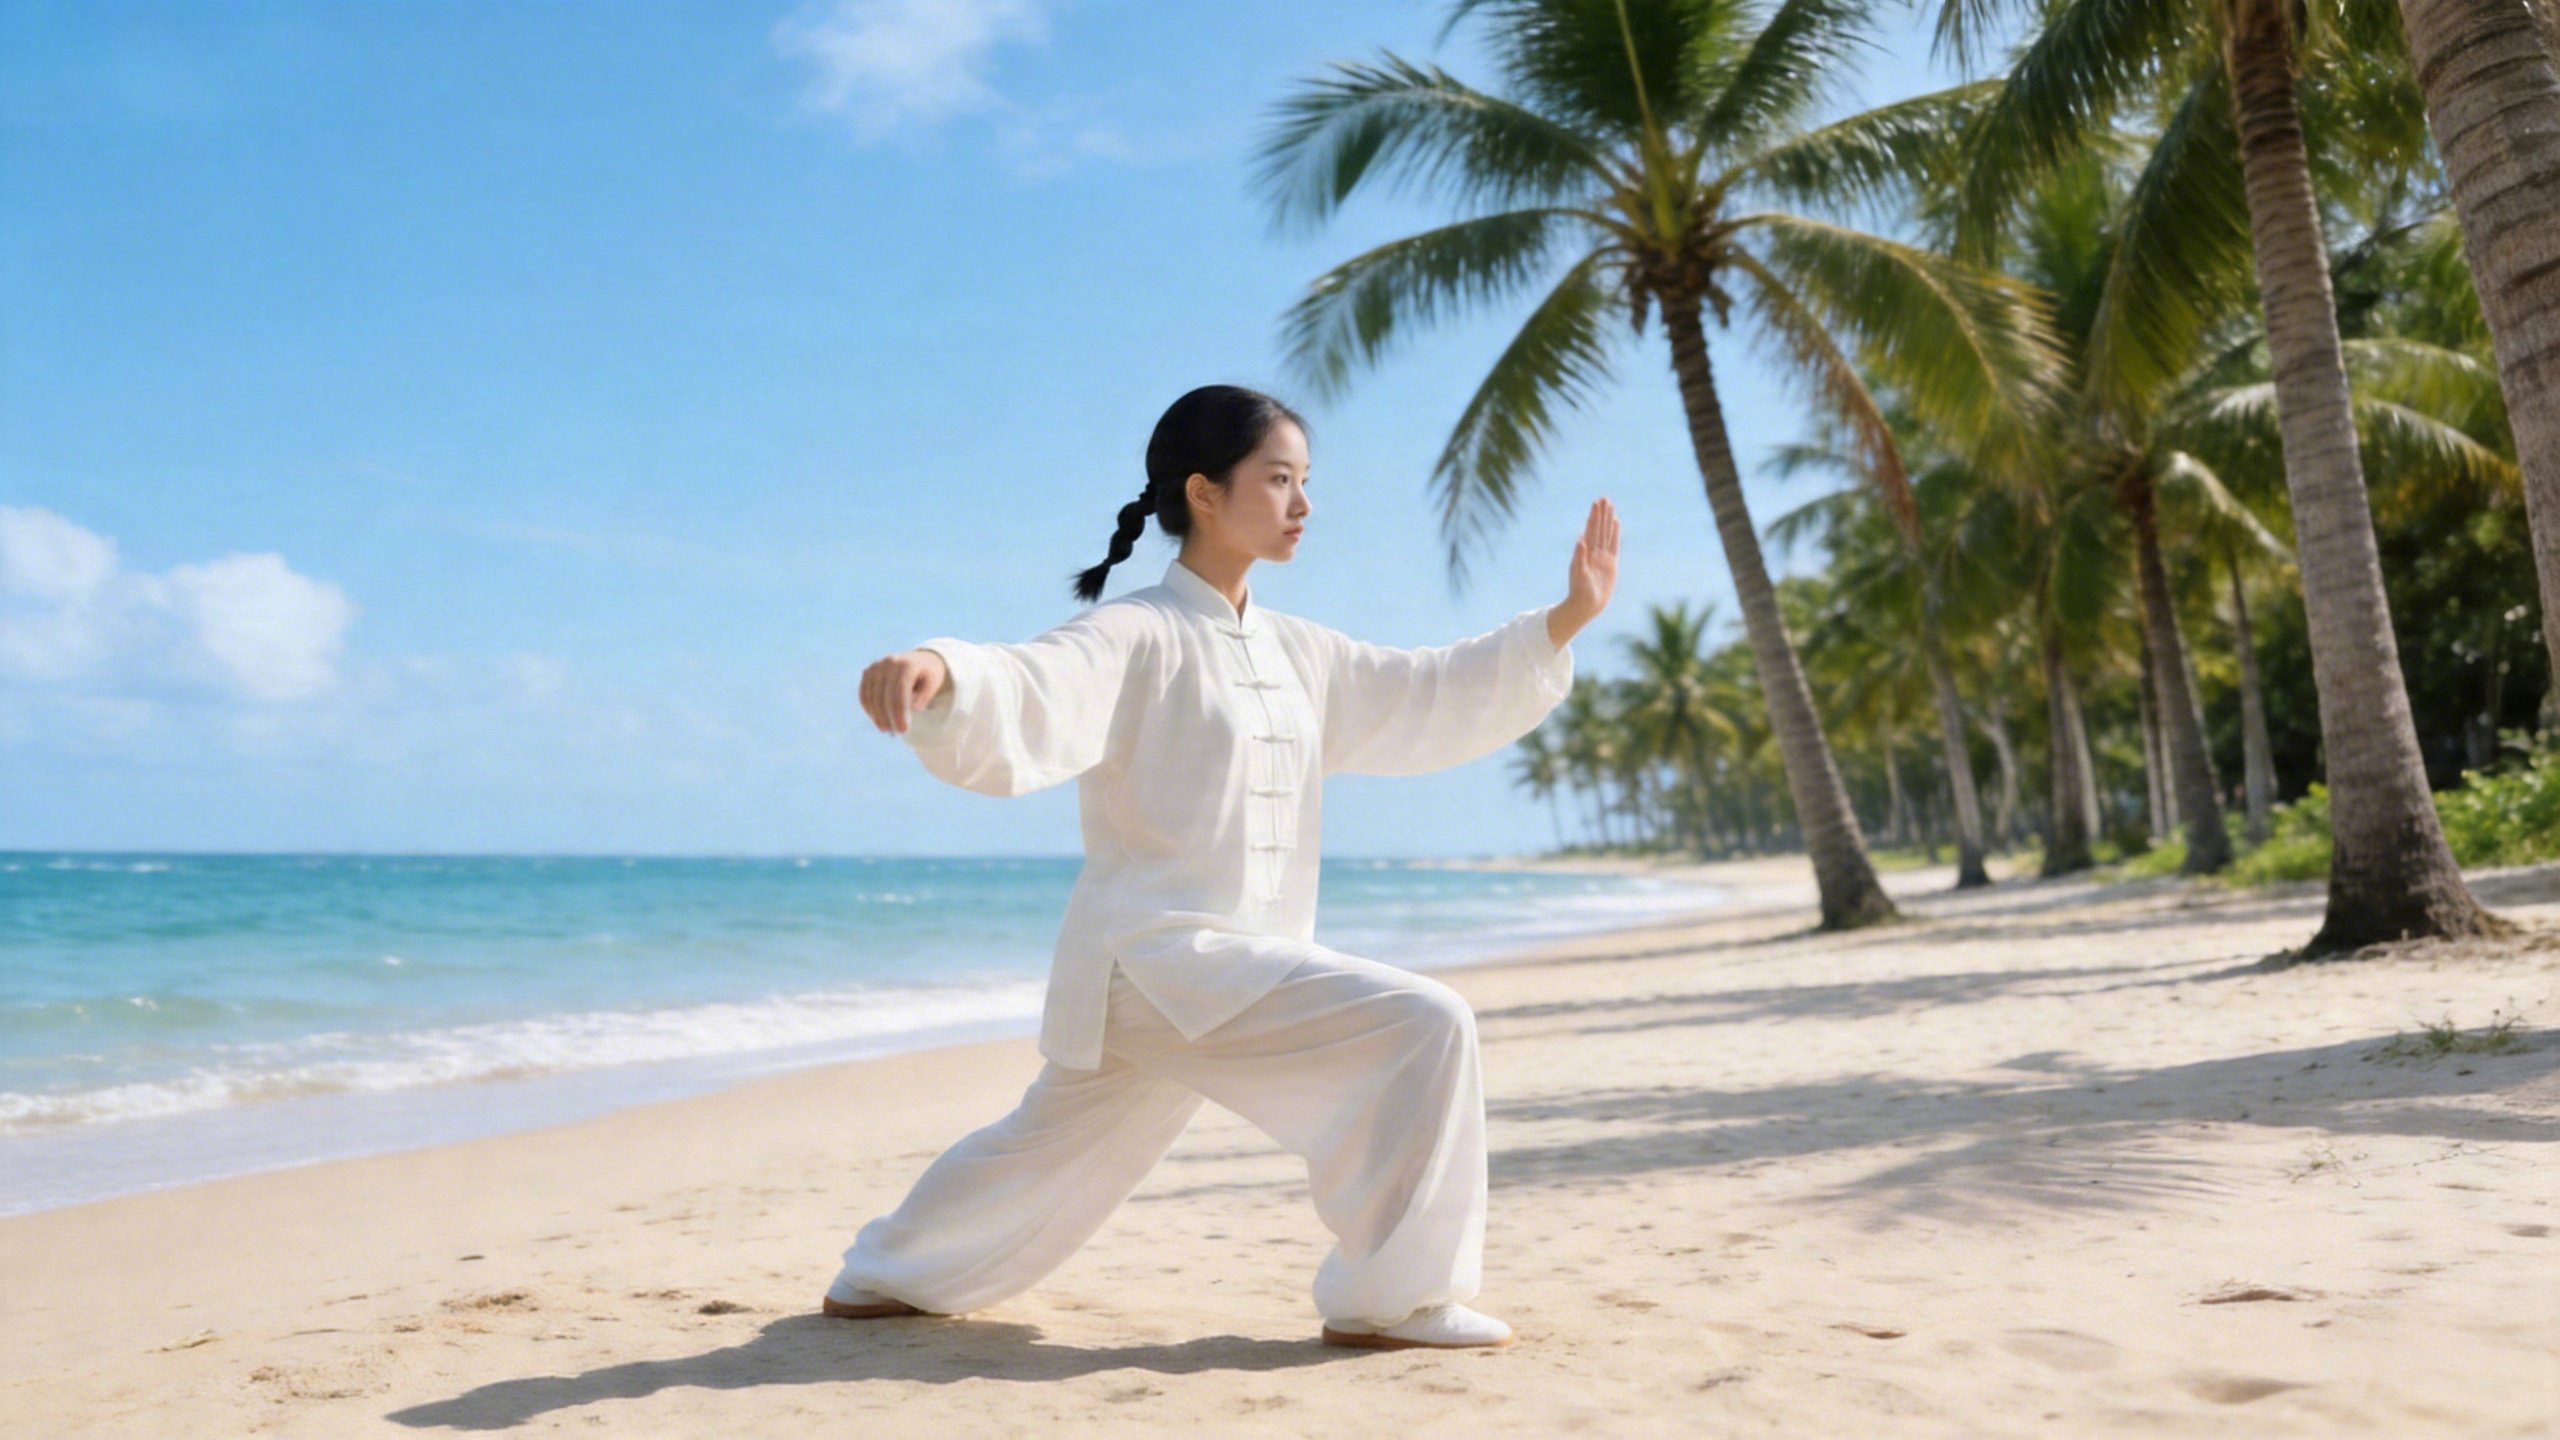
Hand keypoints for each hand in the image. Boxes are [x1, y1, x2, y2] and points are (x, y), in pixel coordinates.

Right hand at [860, 649, 947, 734]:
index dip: (899, 713)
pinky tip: (877, 720)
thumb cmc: (928, 675)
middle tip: (894, 733)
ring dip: (877, 715)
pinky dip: (869, 709)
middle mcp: (889, 662)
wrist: (919, 660)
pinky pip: (864, 694)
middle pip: (884, 695)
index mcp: (906, 664)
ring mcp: (876, 666)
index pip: (899, 692)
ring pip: (871, 695)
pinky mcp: (868, 672)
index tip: (903, 730)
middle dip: (887, 717)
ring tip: (885, 729)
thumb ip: (925, 696)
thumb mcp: (934, 684)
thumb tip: (913, 708)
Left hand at [1557, 497, 1616, 636]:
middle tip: (1604, 498)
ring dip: (1608, 520)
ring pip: (1606, 534)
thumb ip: (1579, 556)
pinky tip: (1616, 523)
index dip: (1594, 516)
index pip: (1591, 530)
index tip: (1596, 503)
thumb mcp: (1578, 573)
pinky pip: (1614, 545)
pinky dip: (1615, 534)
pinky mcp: (1610, 564)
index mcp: (1585, 552)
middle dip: (1601, 514)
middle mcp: (1593, 552)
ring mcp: (1602, 557)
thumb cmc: (1579, 590)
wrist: (1586, 605)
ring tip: (1611, 506)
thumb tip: (1580, 540)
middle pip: (1599, 529)